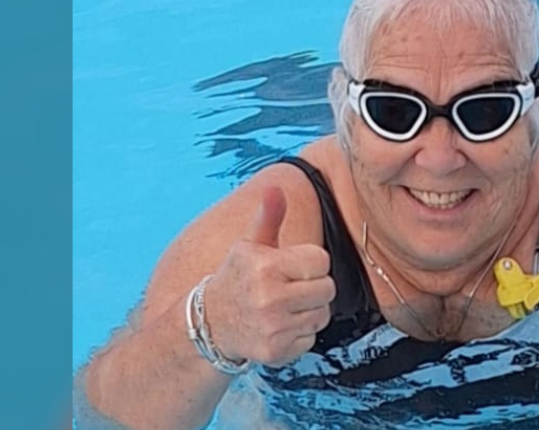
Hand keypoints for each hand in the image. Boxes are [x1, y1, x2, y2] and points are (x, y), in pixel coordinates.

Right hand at [205, 186, 335, 366]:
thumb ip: (269, 217)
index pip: (321, 261)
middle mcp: (269, 298)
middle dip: (314, 287)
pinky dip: (300, 334)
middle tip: (290, 288)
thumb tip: (275, 188)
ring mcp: (273, 328)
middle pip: (328, 289)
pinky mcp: (276, 352)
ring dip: (309, 311)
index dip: (311, 263)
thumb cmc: (238, 278)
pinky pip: (311, 339)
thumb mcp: (250, 245)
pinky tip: (280, 326)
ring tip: (285, 307)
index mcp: (266, 266)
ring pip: (322, 315)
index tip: (291, 267)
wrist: (211, 324)